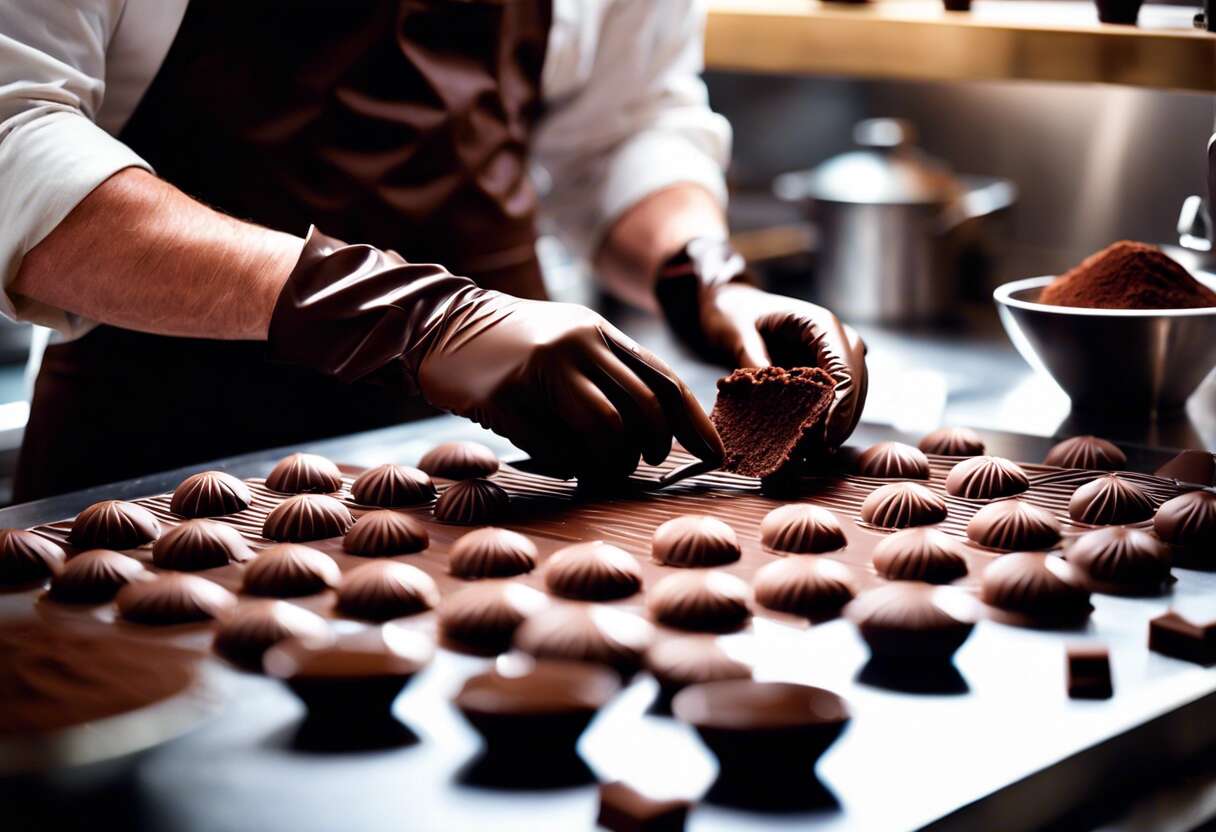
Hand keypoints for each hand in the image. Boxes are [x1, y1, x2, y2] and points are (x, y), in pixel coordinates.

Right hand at [269, 228, 722, 479]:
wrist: (438, 324)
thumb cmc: (514, 344)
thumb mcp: (569, 340)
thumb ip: (611, 372)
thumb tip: (660, 429)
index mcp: (599, 331)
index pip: (664, 381)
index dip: (695, 424)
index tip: (716, 455)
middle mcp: (578, 344)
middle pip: (644, 410)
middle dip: (652, 449)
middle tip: (640, 464)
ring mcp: (541, 368)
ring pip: (606, 431)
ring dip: (612, 463)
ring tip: (601, 468)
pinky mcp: (505, 396)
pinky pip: (555, 448)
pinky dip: (567, 466)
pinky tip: (561, 462)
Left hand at [656, 238, 867, 447]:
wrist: (733, 302)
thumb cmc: (733, 311)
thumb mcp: (735, 331)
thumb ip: (752, 358)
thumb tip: (766, 393)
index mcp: (821, 324)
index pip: (844, 369)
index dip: (841, 406)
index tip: (827, 437)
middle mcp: (836, 338)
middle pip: (855, 385)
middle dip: (841, 422)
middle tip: (819, 454)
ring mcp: (834, 355)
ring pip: (851, 396)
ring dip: (836, 425)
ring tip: (813, 454)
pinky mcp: (824, 370)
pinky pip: (834, 397)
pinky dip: (825, 419)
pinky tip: (808, 442)